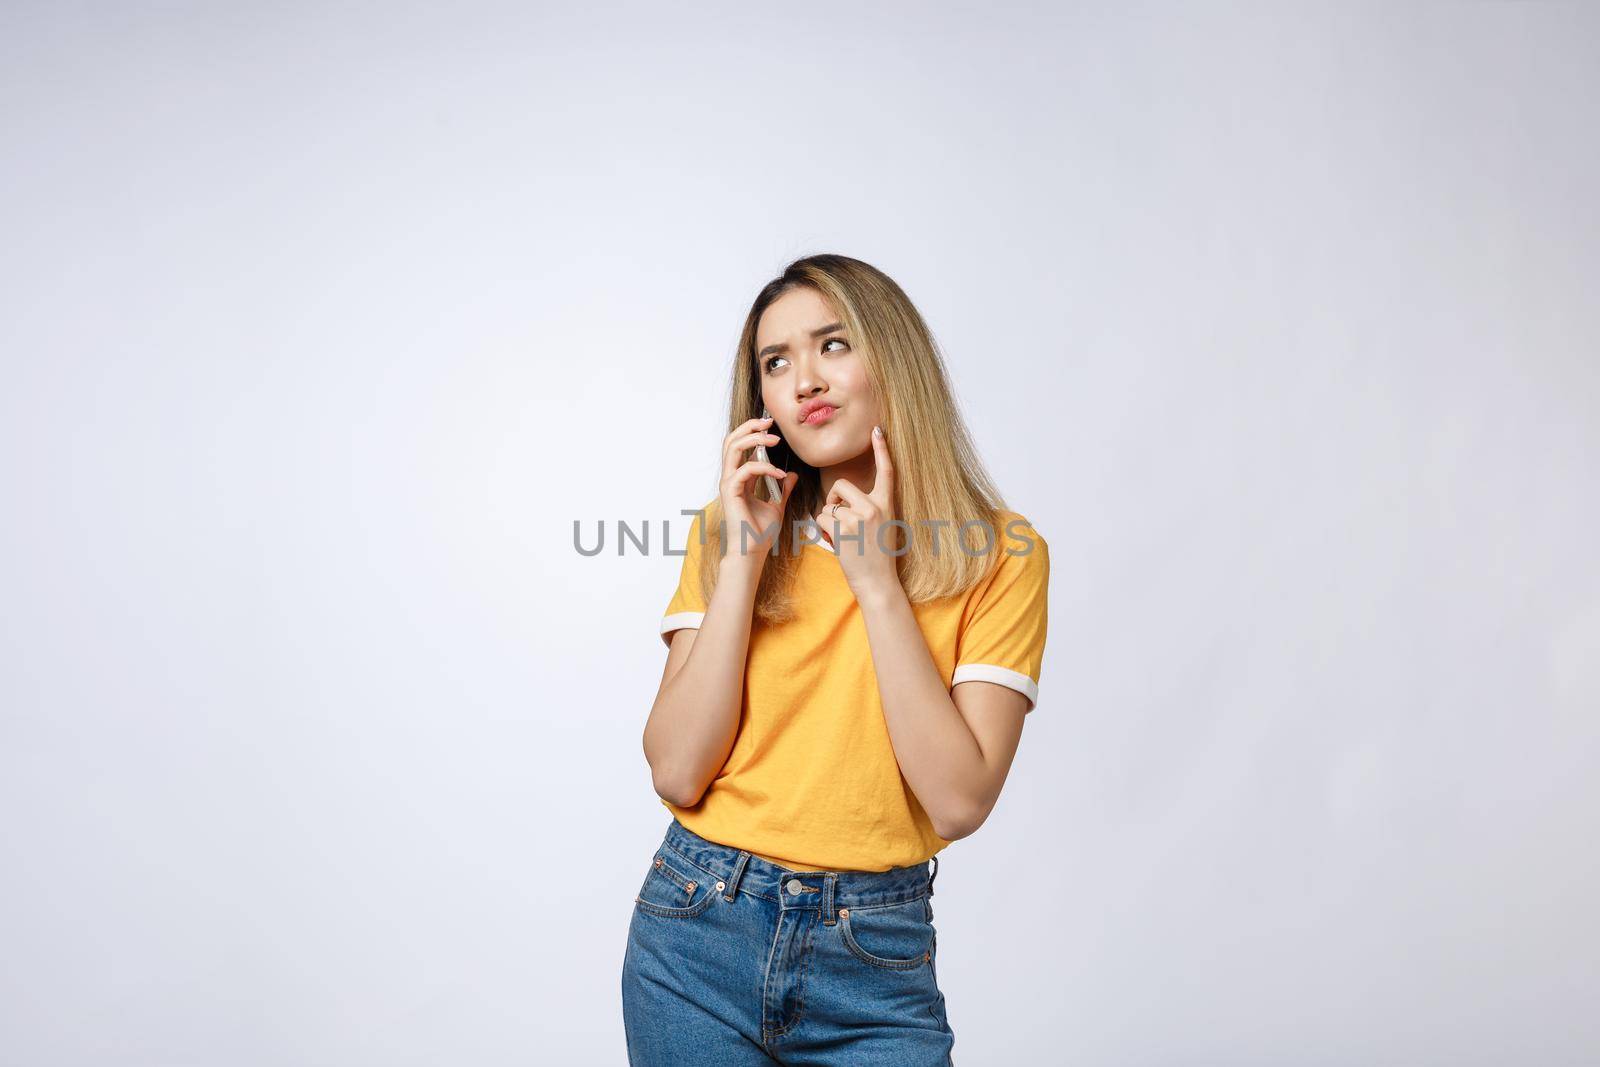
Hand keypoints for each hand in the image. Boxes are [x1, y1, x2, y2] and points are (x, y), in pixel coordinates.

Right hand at [719, 415, 797, 562]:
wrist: (752, 552)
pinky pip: (745, 470)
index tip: (772, 426)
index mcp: (740, 479)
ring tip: (774, 439)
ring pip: (732, 448)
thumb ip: (783, 489)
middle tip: (769, 422)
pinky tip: (780, 474)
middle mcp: (731, 478)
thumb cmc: (760, 533)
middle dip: (750, 427)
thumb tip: (791, 474)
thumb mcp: (777, 506)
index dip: (754, 433)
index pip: (741, 447)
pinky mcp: (730, 492)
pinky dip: (764, 468)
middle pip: (731, 440)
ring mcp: (728, 484)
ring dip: (754, 440)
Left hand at [822, 425, 901, 599]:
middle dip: (833, 499)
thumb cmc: (878, 558)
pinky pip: (821, 518)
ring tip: (842, 537)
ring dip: (828, 520)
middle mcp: (873, 507)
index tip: (877, 431)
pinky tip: (836, 542)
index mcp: (886, 504)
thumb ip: (868, 510)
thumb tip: (841, 501)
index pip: (886, 472)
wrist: (878, 583)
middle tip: (839, 517)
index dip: (882, 450)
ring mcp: (858, 517)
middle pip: (842, 485)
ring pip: (828, 505)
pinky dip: (823, 530)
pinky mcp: (844, 528)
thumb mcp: (883, 527)